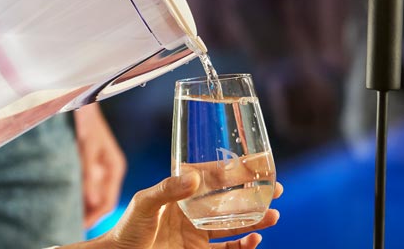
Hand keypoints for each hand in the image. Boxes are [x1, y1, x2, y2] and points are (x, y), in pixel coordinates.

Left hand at [63, 173, 282, 248]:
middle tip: (276, 188)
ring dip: (255, 220)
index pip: (213, 177)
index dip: (235, 170)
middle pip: (230, 200)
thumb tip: (192, 177)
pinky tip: (254, 240)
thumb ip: (166, 190)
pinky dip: (243, 246)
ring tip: (273, 214)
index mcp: (182, 193)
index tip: (257, 164)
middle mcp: (194, 211)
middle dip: (253, 195)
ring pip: (235, 224)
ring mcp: (198, 233)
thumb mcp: (144, 203)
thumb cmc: (127, 227)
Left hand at [75, 104, 126, 226]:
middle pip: (100, 200)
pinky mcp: (89, 160)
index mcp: (114, 167)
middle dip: (86, 214)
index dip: (93, 217)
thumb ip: (89, 172)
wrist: (80, 97)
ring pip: (92, 193)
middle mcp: (109, 169)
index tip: (79, 227)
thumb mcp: (87, 145)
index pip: (107, 202)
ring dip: (81, 204)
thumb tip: (92, 200)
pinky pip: (85, 183)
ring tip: (66, 216)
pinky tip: (65, 197)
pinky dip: (77, 192)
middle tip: (70, 226)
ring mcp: (99, 165)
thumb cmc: (85, 118)